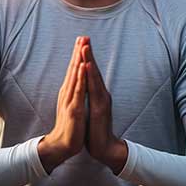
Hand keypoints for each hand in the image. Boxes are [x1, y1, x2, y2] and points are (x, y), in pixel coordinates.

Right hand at [38, 36, 88, 172]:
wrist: (63, 145)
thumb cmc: (70, 126)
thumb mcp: (72, 106)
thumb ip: (73, 94)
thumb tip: (76, 82)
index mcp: (69, 92)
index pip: (74, 70)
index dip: (78, 55)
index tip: (82, 40)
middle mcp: (68, 93)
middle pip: (73, 69)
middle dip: (78, 52)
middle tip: (82, 36)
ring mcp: (70, 100)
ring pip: (75, 77)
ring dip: (78, 61)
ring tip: (82, 46)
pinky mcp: (74, 110)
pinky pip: (78, 91)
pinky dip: (80, 78)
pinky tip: (82, 67)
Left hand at [83, 41, 126, 174]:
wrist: (104, 148)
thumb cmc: (96, 129)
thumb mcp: (91, 109)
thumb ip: (90, 98)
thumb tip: (86, 87)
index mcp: (97, 94)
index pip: (90, 72)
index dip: (86, 58)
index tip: (81, 43)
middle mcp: (101, 94)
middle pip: (94, 70)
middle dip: (88, 53)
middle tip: (84, 37)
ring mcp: (102, 100)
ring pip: (95, 76)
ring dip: (89, 60)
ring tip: (84, 47)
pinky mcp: (100, 108)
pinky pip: (94, 89)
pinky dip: (90, 77)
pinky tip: (87, 67)